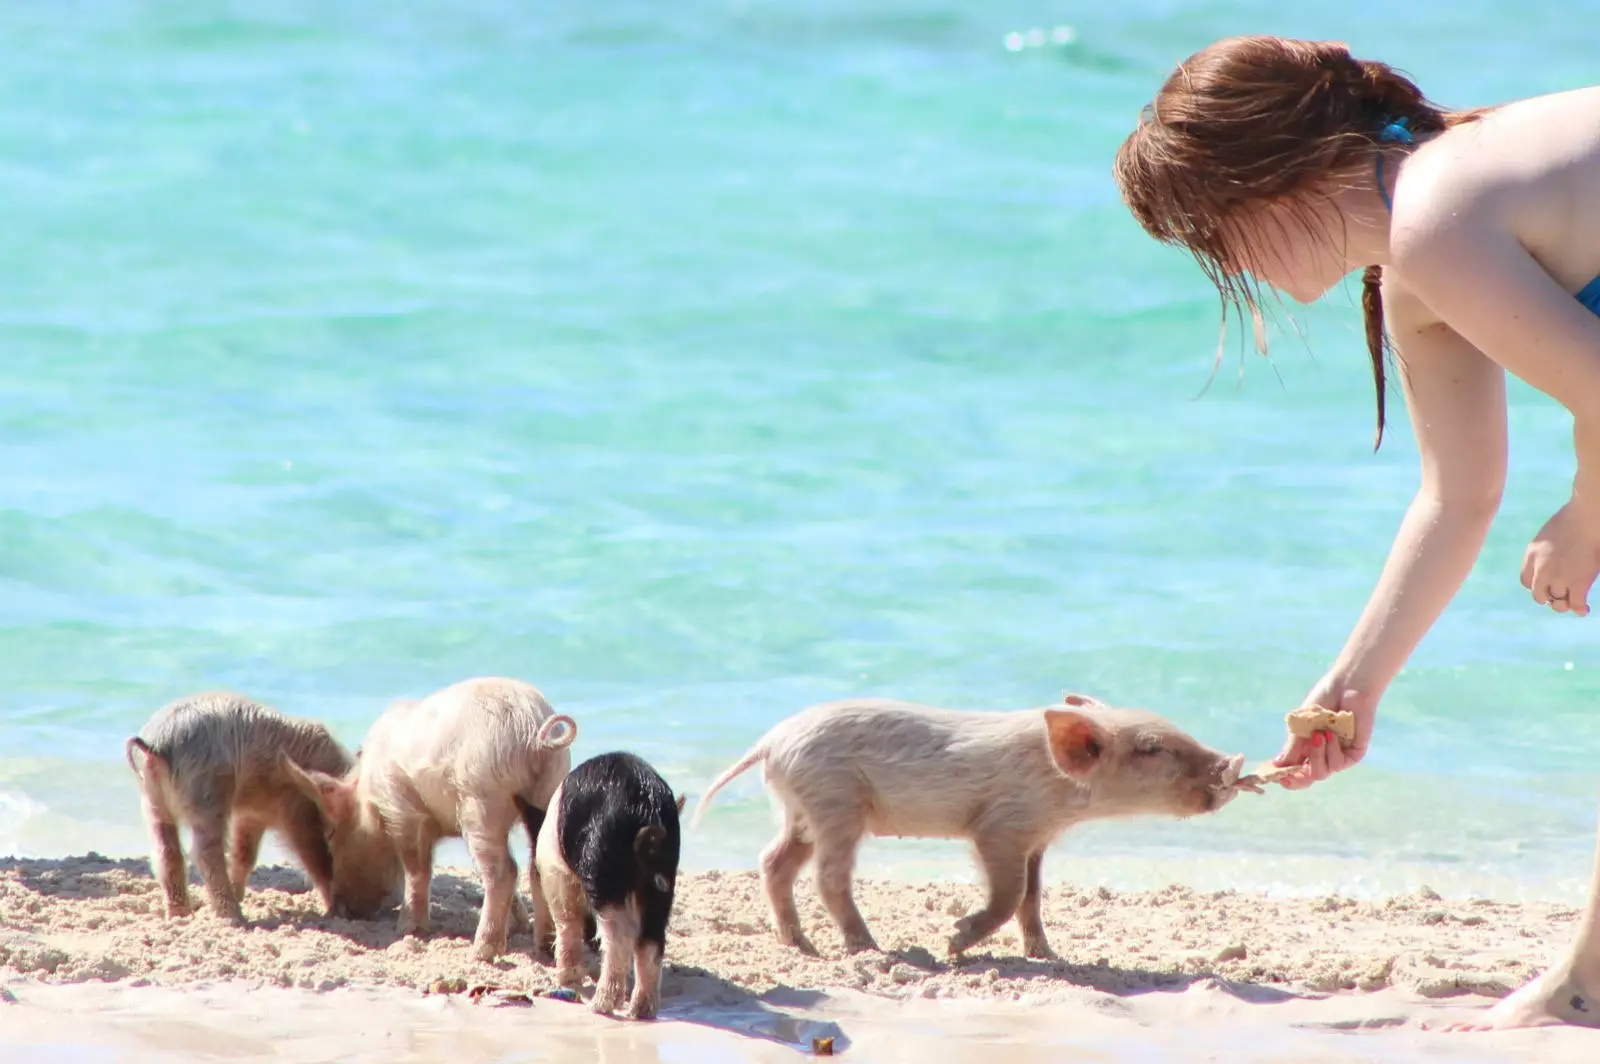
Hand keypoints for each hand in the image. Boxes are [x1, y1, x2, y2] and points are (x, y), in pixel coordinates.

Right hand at [1271, 684, 1377, 790]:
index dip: (1287, 777)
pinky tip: (1332, 733)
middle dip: (1299, 773)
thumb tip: (1277, 766)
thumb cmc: (1323, 700)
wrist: (1347, 687)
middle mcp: (1322, 755)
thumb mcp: (1301, 725)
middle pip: (1308, 778)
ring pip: (1321, 773)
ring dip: (1316, 754)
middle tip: (1294, 767)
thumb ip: (1292, 747)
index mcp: (1307, 748)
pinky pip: (1339, 763)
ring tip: (1319, 734)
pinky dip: (1332, 749)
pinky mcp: (1354, 754)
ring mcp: (1338, 756)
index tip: (1278, 775)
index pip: (1296, 772)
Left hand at [1521, 495, 1599, 615]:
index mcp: (1531, 555)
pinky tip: (1584, 609)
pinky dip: (1580, 609)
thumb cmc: (1573, 519)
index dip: (1537, 586)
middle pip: (1538, 596)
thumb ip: (1545, 551)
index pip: (1526, 582)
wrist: (1587, 517)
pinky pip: (1576, 604)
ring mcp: (1559, 578)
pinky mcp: (1578, 583)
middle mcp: (1540, 570)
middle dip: (1549, 597)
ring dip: (1564, 605)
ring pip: (1557, 603)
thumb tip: (1554, 558)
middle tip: (1561, 596)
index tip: (1547, 586)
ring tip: (1572, 604)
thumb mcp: (1549, 535)